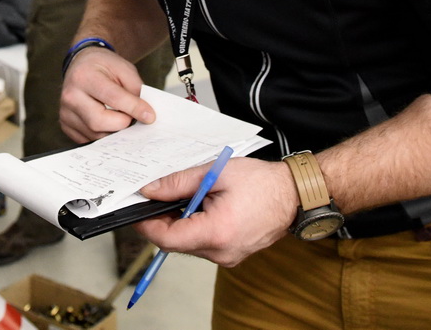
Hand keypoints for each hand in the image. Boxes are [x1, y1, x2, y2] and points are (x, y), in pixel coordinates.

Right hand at [58, 47, 155, 142]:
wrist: (82, 65)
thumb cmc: (104, 67)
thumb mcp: (123, 68)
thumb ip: (136, 90)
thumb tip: (145, 116)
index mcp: (84, 76)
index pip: (112, 98)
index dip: (134, 108)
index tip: (150, 116)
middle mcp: (70, 96)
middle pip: (99, 122)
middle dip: (122, 124)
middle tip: (134, 119)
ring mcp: (65, 113)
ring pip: (95, 135)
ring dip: (115, 132)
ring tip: (125, 121)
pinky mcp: (66, 125)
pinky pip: (89, 140)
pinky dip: (105, 136)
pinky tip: (111, 125)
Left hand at [134, 156, 296, 266]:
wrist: (294, 195)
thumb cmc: (262, 182)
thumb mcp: (215, 173)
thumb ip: (179, 183)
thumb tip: (150, 190)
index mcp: (216, 232)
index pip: (166, 239)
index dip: (146, 225)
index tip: (135, 210)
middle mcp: (222, 251)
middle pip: (175, 242)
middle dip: (161, 220)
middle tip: (156, 197)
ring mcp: (228, 256)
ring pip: (188, 244)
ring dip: (179, 223)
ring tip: (185, 197)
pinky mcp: (232, 254)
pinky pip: (203, 244)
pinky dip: (195, 227)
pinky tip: (200, 207)